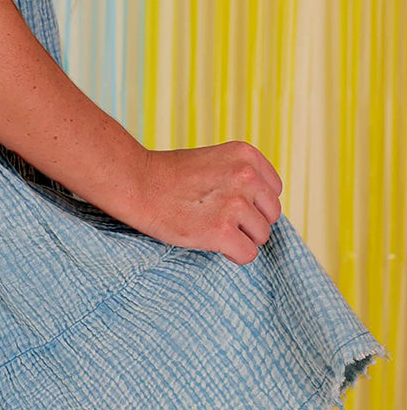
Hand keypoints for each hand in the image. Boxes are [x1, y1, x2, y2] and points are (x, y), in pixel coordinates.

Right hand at [127, 141, 283, 264]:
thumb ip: (243, 177)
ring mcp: (235, 204)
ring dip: (240, 237)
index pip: (273, 190)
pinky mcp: (222, 231)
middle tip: (219, 217)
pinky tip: (214, 243)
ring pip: (261, 236)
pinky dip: (234, 255)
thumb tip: (264, 210)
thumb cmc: (170, 175)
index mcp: (246, 154)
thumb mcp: (216, 160)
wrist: (137, 184)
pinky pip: (248, 254)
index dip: (253, 201)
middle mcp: (246, 176)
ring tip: (212, 228)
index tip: (228, 202)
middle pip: (271, 214)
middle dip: (250, 221)